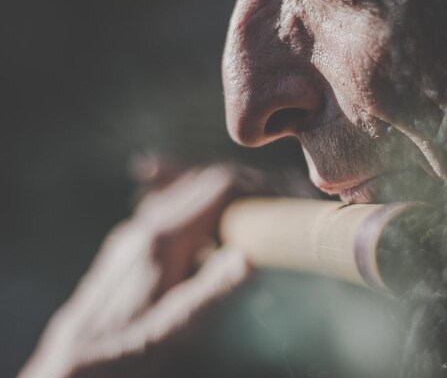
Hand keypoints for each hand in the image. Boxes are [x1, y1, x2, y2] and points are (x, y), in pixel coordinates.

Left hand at [18, 163, 290, 377]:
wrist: (71, 364)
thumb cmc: (123, 355)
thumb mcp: (170, 333)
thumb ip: (208, 292)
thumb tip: (249, 255)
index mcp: (161, 241)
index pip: (216, 189)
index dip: (253, 187)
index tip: (279, 199)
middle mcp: (145, 227)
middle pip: (201, 183)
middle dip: (241, 186)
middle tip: (273, 201)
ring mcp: (134, 233)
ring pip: (184, 192)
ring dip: (219, 194)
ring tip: (250, 211)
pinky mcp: (129, 245)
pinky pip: (169, 207)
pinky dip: (197, 205)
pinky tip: (209, 225)